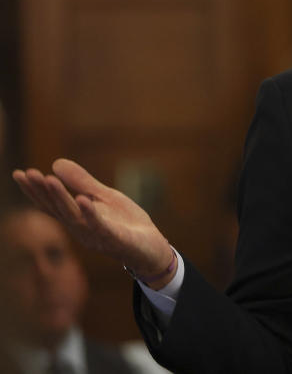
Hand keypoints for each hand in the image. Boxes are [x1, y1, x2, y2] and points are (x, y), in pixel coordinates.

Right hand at [12, 158, 175, 288]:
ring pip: (74, 216)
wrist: (152, 248)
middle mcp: (81, 229)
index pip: (51, 204)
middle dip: (42, 191)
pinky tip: (83, 199)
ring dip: (61, 198)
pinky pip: (101, 226)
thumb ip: (82, 182)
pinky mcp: (116, 239)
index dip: (35, 190)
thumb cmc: (125, 223)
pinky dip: (91, 213)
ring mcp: (97, 235)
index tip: (20, 173)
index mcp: (77, 219)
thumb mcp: (104, 197)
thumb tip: (55, 162)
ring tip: (49, 179)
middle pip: (58, 209)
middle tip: (28, 173)